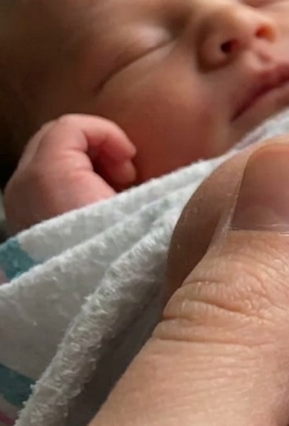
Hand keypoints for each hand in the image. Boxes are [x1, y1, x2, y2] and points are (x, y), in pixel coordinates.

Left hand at [2, 113, 136, 232]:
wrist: (93, 300)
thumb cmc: (114, 242)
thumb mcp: (131, 201)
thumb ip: (130, 163)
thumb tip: (132, 156)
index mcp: (46, 174)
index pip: (71, 125)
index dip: (108, 134)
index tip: (130, 158)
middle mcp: (22, 183)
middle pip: (56, 137)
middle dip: (96, 146)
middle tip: (124, 172)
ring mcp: (19, 202)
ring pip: (50, 158)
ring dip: (87, 163)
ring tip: (114, 188)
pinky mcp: (22, 218)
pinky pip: (44, 182)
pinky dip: (72, 181)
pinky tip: (96, 203)